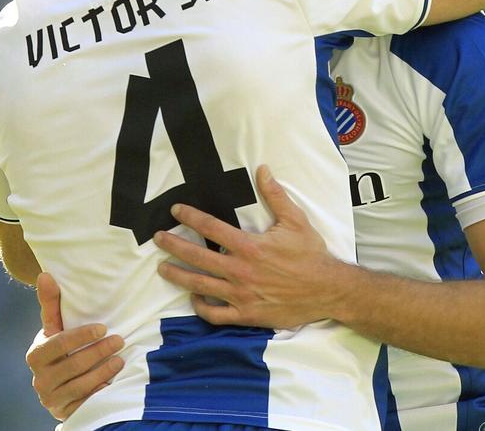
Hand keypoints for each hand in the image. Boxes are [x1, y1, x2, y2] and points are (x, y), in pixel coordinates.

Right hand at [25, 273, 123, 420]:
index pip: (59, 343)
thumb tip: (46, 274)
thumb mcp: (54, 328)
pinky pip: (86, 403)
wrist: (57, 387)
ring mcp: (52, 399)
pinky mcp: (65, 413)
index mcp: (36, 355)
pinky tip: (113, 384)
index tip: (103, 328)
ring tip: (121, 359)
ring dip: (104, 371)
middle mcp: (40, 380)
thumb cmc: (59, 350)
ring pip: (81, 385)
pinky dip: (100, 392)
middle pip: (74, 365)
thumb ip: (51, 304)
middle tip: (120, 340)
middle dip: (99, 352)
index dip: (82, 335)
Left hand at [154, 165, 348, 328]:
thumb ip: (275, 195)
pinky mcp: (245, 315)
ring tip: (163, 268)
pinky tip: (194, 297)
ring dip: (178, 276)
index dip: (190, 217)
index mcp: (249, 246)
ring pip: (200, 285)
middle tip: (158, 238)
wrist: (326, 290)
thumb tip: (262, 170)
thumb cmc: (310, 254)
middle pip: (196, 256)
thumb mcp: (295, 220)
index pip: (211, 227)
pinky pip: (215, 314)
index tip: (175, 210)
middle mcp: (239, 271)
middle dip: (173, 245)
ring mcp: (240, 295)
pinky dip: (201, 306)